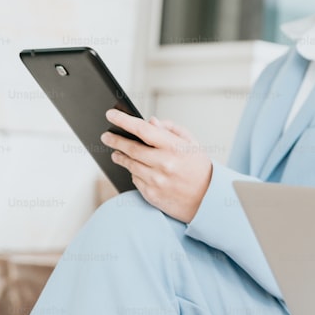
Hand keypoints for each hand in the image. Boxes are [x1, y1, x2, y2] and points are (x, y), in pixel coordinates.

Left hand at [101, 109, 212, 223]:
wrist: (208, 199)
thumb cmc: (200, 168)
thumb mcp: (192, 144)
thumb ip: (170, 129)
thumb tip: (150, 122)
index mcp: (175, 147)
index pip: (144, 130)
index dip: (124, 121)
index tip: (111, 114)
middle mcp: (164, 164)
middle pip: (131, 148)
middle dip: (115, 140)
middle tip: (106, 136)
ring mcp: (156, 180)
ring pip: (129, 164)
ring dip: (120, 156)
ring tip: (116, 152)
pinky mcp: (151, 194)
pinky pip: (135, 179)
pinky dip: (133, 171)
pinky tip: (135, 168)